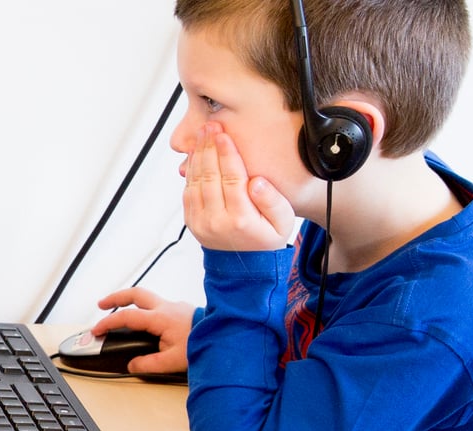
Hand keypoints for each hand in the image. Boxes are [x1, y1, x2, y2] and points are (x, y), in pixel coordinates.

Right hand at [89, 288, 195, 374]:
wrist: (227, 334)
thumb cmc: (203, 344)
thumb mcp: (172, 361)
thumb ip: (148, 364)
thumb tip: (133, 365)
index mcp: (160, 318)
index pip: (126, 317)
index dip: (108, 322)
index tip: (97, 330)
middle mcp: (166, 307)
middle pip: (134, 294)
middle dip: (115, 297)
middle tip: (102, 304)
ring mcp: (174, 306)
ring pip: (146, 296)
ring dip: (130, 300)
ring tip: (121, 309)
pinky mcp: (182, 309)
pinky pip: (159, 304)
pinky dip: (147, 308)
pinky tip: (148, 319)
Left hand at [183, 122, 298, 251]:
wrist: (245, 263)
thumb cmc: (266, 237)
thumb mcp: (284, 222)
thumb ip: (274, 202)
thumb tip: (257, 182)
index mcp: (241, 220)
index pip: (231, 179)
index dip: (226, 154)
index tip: (224, 135)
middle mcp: (216, 221)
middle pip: (210, 176)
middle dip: (209, 147)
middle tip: (210, 127)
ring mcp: (200, 222)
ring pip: (195, 181)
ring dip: (198, 155)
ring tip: (202, 135)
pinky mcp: (191, 220)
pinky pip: (188, 190)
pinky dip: (190, 170)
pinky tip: (196, 154)